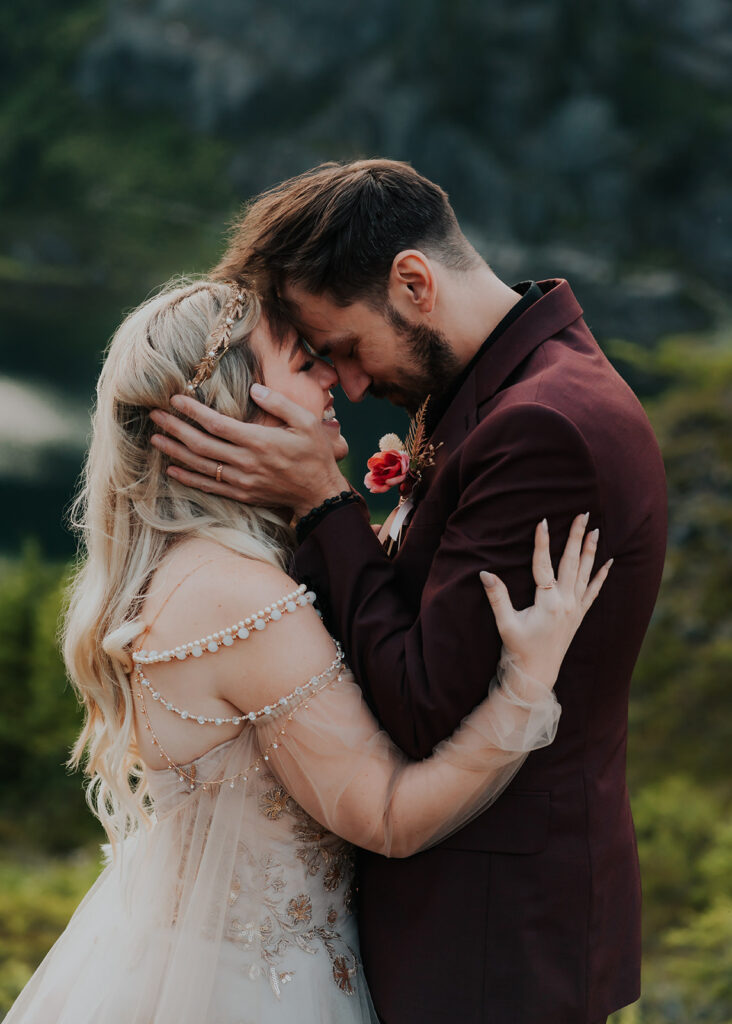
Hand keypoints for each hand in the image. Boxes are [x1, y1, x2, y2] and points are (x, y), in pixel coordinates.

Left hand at [149, 387, 348, 517]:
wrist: (320, 495)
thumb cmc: (316, 455)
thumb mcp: (307, 422)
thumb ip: (279, 404)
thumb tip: (253, 389)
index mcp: (259, 441)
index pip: (217, 424)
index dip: (193, 411)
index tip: (175, 399)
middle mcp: (245, 462)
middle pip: (201, 444)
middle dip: (175, 429)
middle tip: (154, 415)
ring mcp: (241, 481)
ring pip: (200, 466)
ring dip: (175, 452)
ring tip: (155, 439)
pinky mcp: (242, 495)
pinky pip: (208, 487)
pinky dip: (188, 478)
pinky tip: (172, 469)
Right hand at [479, 514, 611, 687]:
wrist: (537, 674)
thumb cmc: (519, 649)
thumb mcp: (505, 624)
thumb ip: (497, 597)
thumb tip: (485, 573)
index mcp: (547, 603)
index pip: (543, 565)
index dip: (542, 543)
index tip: (543, 521)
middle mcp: (565, 603)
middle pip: (571, 563)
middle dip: (576, 537)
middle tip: (583, 515)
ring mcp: (575, 609)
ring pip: (585, 573)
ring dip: (590, 551)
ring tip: (596, 530)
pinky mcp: (579, 615)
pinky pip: (594, 591)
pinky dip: (601, 576)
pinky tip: (608, 562)